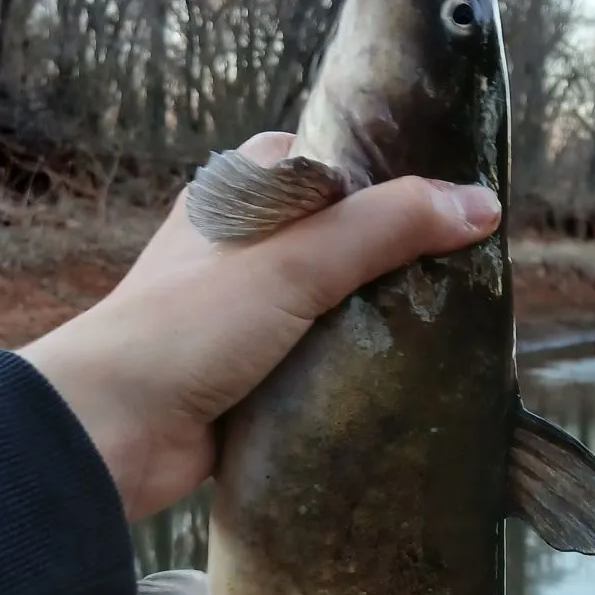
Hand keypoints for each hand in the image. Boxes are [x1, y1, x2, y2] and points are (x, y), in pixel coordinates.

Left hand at [17, 131, 501, 521]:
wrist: (112, 432)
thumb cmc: (192, 324)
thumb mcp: (297, 259)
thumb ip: (388, 225)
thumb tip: (483, 204)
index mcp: (242, 191)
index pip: (335, 163)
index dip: (394, 179)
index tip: (458, 207)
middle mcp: (243, 243)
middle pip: (343, 236)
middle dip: (398, 258)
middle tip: (467, 278)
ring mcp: (245, 310)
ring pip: (335, 301)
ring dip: (379, 319)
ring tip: (451, 331)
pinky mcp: (251, 370)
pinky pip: (320, 357)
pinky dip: (354, 366)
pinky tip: (403, 378)